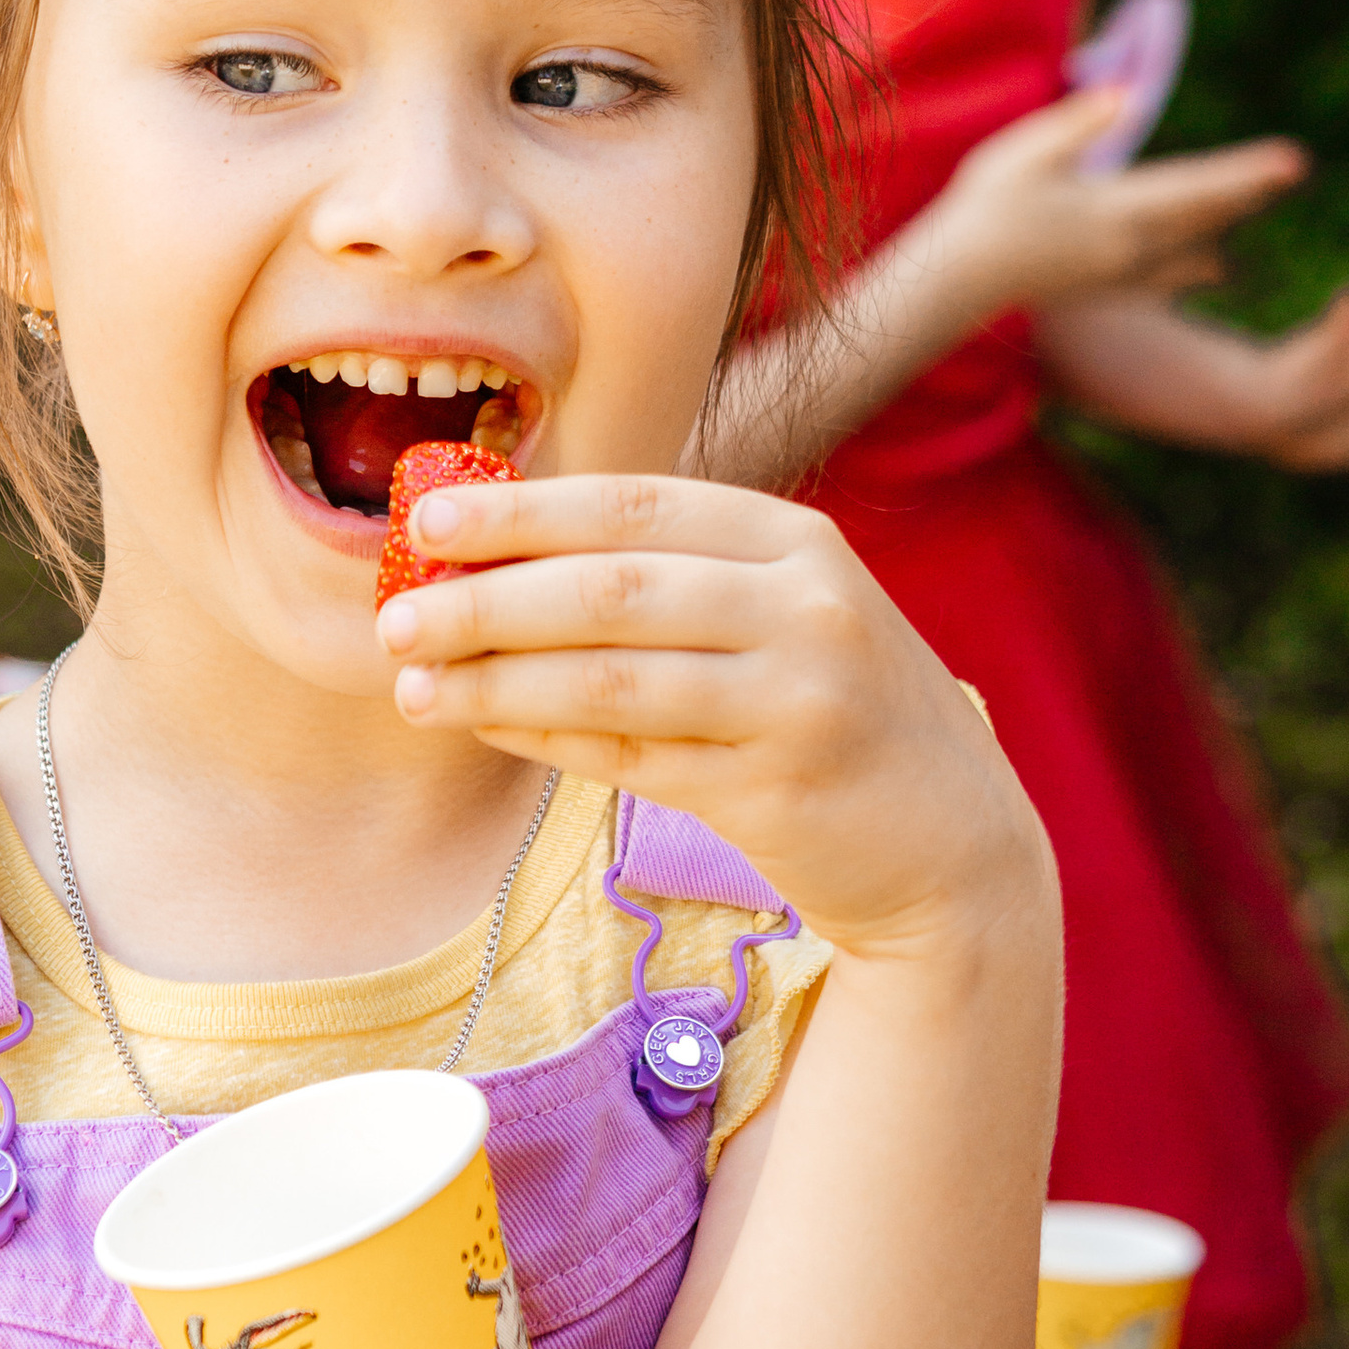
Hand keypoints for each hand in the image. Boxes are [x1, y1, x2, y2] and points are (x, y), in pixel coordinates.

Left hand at [379, 468, 1043, 953]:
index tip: (426, 523)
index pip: (636, 505)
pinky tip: (486, 729)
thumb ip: (667, 579)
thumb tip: (489, 562)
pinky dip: (546, 740)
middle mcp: (807, 606)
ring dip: (498, 681)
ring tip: (415, 687)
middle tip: (396, 617)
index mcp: (796, 542)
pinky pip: (632, 757)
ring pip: (611, 678)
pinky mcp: (779, 787)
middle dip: (488, 600)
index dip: (524, 511)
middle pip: (612, 590)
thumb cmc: (831, 712)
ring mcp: (800, 698)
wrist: (952, 843)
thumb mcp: (780, 615)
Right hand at [931, 88, 1307, 310]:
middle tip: (1295, 169)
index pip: (1196, 186)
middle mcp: (1128, 247)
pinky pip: (1166, 271)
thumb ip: (1080, 124)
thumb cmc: (983, 209)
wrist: (955, 282)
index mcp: (1115, 210)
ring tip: (1259, 199)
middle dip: (1248, 190)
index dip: (1247, 172)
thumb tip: (1127, 93)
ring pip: (1189, 245)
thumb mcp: (1024, 153)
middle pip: (1203, 215)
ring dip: (1225, 220)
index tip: (1292, 159)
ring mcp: (1117, 272)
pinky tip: (1214, 260)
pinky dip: (1197, 258)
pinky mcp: (1102, 285)